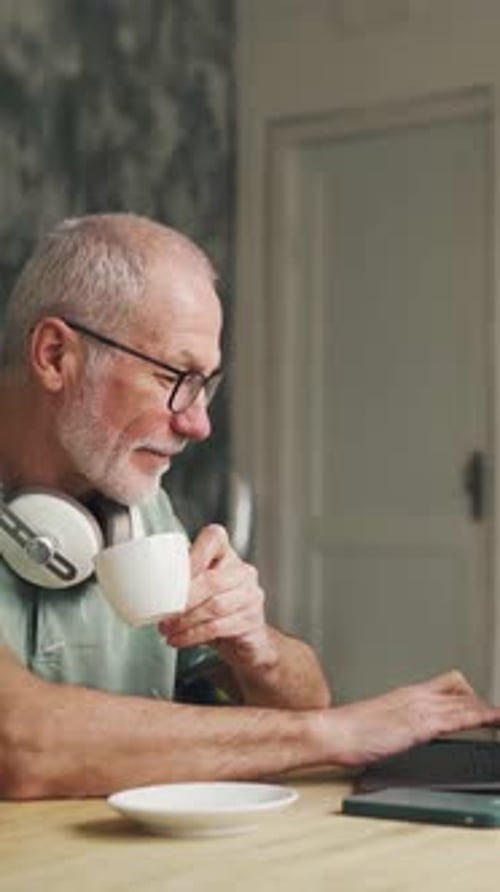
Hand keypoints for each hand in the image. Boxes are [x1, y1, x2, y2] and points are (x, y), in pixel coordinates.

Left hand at [159, 524, 276, 669]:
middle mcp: (242, 571)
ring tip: (167, 629)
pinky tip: (179, 639)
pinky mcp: (250, 620)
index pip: (214, 537)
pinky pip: (217, 627)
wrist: (246, 638)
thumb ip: (180, 576)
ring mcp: (250, 595)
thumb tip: (145, 577)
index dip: (194, 555)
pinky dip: (193, 635)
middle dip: (183, 599)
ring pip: (214, 606)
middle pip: (212, 580)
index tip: (173, 576)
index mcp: (226, 554)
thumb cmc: (215, 605)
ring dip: (185, 620)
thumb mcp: (200, 585)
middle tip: (163, 614)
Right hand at [324, 670, 499, 766]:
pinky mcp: (420, 724)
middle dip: (481, 702)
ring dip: (486, 710)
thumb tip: (405, 734)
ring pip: (464, 702)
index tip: (482, 704)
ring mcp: (419, 708)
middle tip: (494, 714)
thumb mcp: (378, 722)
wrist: (333, 732)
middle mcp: (415, 696)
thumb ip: (397, 723)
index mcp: (406, 694)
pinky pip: (458, 717)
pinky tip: (492, 722)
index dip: (468, 694)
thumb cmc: (348, 731)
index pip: (447, 685)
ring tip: (499, 717)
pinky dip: (481, 718)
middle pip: (460, 690)